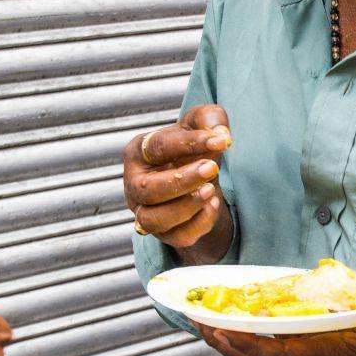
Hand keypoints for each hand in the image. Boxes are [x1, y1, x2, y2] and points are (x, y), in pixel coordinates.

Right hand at [124, 104, 233, 258]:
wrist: (199, 180)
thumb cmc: (193, 149)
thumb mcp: (201, 123)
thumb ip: (210, 119)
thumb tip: (221, 134)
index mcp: (139, 152)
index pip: (158, 147)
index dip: (190, 142)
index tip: (220, 140)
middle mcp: (135, 184)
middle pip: (146, 189)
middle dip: (181, 180)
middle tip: (212, 167)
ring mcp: (145, 212)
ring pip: (154, 220)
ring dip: (186, 207)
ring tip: (211, 189)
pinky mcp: (164, 234)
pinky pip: (179, 236)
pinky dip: (199, 223)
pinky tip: (213, 204)